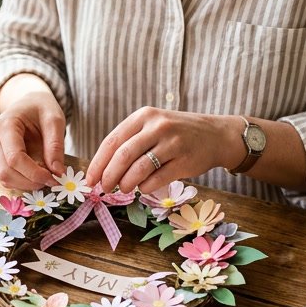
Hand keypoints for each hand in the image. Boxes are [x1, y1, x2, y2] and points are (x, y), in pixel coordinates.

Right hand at [0, 90, 66, 190]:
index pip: (14, 158)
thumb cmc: (41, 107)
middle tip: (52, 181)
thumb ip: (56, 145)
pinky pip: (6, 177)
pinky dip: (22, 182)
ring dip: (26, 184)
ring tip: (46, 178)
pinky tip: (37, 176)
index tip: (54, 178)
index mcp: (5, 125)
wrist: (29, 102)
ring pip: (3, 178)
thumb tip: (57, 172)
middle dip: (29, 182)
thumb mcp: (54, 119)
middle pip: (5, 171)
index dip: (34, 173)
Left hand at [85, 108, 241, 193]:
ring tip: (123, 190)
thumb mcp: (153, 126)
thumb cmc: (176, 133)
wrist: (215, 135)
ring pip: (139, 168)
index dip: (98, 162)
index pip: (112, 141)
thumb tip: (101, 169)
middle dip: (109, 176)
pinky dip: (145, 187)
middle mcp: (157, 127)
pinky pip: (157, 179)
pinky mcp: (184, 161)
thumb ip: (130, 142)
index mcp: (143, 116)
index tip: (90, 179)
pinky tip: (143, 188)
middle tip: (104, 189)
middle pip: (123, 155)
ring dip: (126, 184)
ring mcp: (172, 143)